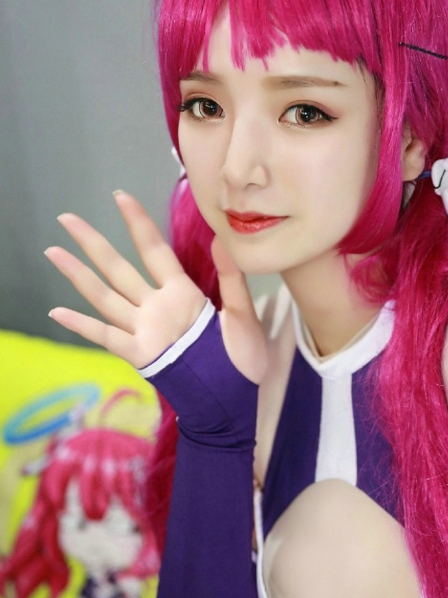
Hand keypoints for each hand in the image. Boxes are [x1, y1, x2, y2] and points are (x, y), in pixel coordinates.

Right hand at [46, 192, 266, 381]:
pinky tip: (57, 311)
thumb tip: (222, 238)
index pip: (154, 250)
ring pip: (105, 296)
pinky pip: (107, 336)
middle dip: (93, 243)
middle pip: (118, 267)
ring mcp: (145, 329)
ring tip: (53, 252)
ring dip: (79, 275)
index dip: (138, 223)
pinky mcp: (140, 354)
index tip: (120, 197)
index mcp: (182, 292)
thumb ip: (231, 278)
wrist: (237, 400)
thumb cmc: (243, 358)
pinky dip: (82, 325)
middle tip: (67, 218)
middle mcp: (157, 306)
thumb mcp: (243, 314)